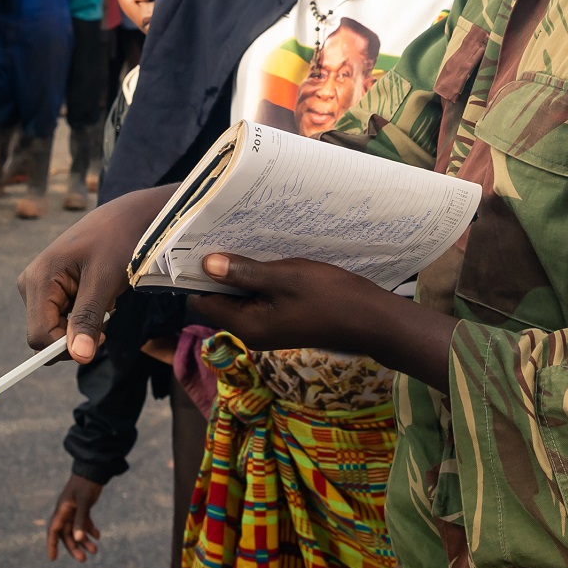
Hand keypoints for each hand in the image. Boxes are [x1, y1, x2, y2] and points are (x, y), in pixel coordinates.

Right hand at [20, 183, 175, 361]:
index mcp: (38, 280)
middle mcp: (32, 284)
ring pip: (57, 329)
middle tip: (105, 316)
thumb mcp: (104, 281)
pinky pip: (63, 318)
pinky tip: (98, 294)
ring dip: (83, 324)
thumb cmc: (115, 242)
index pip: (40, 336)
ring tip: (103, 299)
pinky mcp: (51, 288)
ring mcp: (40, 286)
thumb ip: (88, 318)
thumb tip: (79, 357)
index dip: (66, 347)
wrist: (124, 218)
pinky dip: (84, 314)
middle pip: (46, 335)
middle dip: (76, 334)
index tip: (100, 337)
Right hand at [45, 474, 103, 560]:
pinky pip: (84, 523)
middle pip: (67, 534)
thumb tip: (78, 539)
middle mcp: (66, 511)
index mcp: (62, 510)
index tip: (52, 558)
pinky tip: (98, 536)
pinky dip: (90, 530)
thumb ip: (81, 520)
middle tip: (84, 559)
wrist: (93, 469)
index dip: (52, 544)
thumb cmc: (86, 484)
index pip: (53, 530)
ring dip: (84, 540)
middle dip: (74, 547)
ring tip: (95, 550)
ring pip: (77, 530)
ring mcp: (74, 510)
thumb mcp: (84, 502)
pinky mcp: (82, 507)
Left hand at [189, 253, 459, 389]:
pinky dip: (256, 280)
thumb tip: (205, 264)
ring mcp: (267, 327)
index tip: (197, 245)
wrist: (370, 319)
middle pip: (219, 299)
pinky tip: (263, 257)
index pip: (202, 301)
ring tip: (239, 241)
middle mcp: (251, 332)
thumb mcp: (283, 278)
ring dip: (239, 274)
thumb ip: (243, 273)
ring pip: (240, 297)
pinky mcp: (281, 320)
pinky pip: (258, 298)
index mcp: (246, 325)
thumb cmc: (327, 297)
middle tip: (218, 236)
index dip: (196, 275)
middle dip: (218, 271)